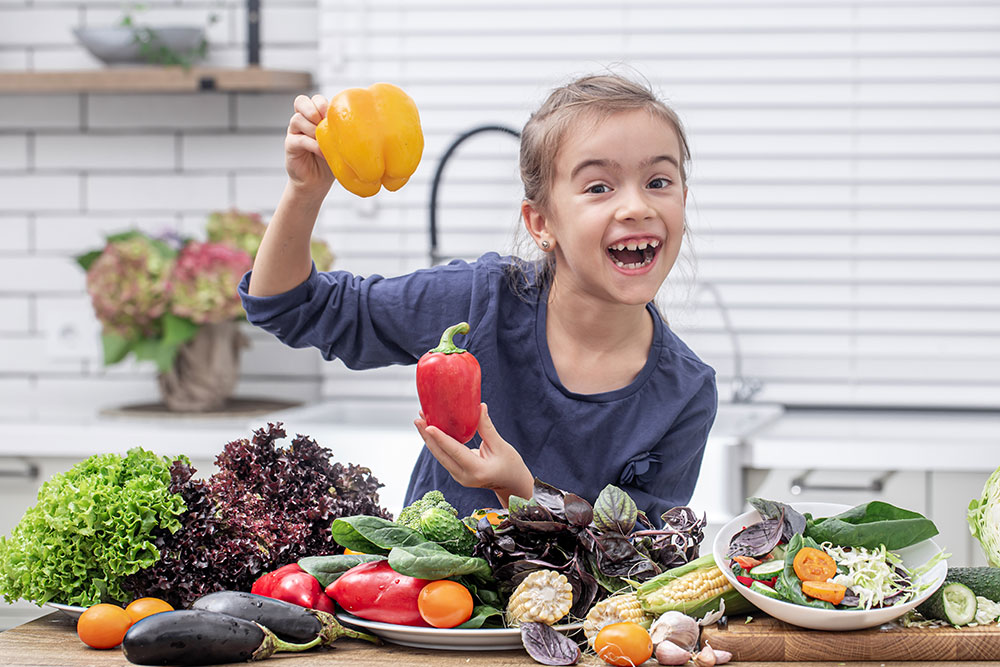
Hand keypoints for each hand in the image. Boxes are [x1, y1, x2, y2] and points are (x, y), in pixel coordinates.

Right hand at [285, 94, 334, 192]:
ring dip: (313, 129)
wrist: (317, 181)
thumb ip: (342, 130)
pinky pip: (299, 139)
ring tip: (324, 142)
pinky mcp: (290, 145)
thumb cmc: (330, 160)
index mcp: (315, 116)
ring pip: (297, 119)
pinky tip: (322, 152)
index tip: (334, 118)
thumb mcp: (339, 142)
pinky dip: (312, 145)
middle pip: (301, 102)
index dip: (323, 104)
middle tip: (324, 123)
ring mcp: (294, 132)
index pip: (315, 99)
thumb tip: (361, 122)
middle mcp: (303, 121)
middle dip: (314, 109)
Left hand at [415, 404, 533, 507]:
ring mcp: (459, 477)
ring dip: (430, 439)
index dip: (441, 438)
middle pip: (441, 455)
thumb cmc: (510, 465)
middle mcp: (464, 476)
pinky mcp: (457, 473)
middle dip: (428, 436)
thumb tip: (479, 406)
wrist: (511, 484)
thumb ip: (487, 427)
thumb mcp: (501, 446)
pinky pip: (444, 457)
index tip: (428, 426)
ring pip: (440, 456)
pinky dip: (437, 443)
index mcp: (477, 470)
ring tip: (421, 420)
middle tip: (418, 418)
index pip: (455, 451)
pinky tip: (430, 430)